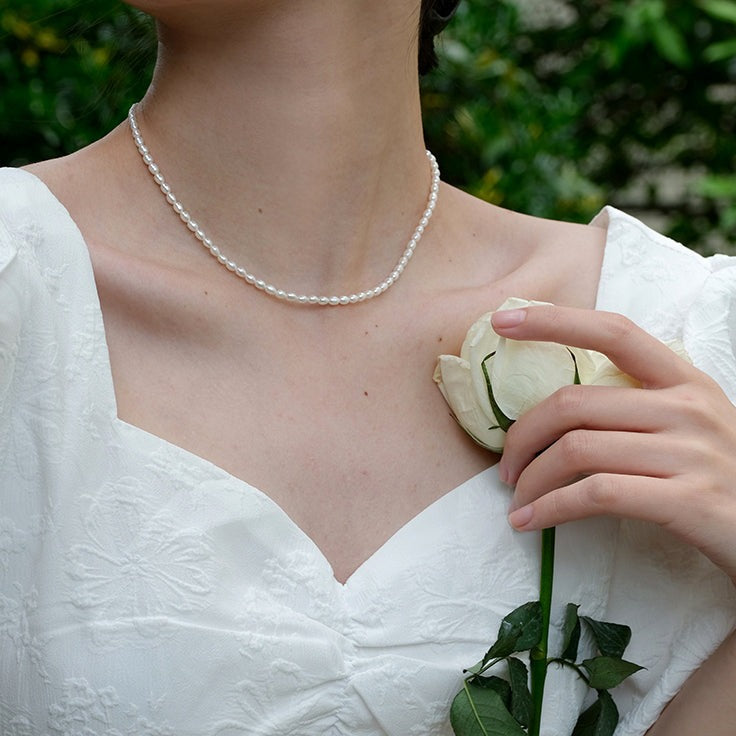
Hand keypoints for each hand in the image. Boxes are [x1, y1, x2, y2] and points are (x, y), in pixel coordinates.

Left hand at [492, 304, 735, 584]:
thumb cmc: (715, 476)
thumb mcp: (687, 424)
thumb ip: (635, 404)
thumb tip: (555, 406)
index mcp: (684, 380)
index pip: (613, 332)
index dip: (554, 320)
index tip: (502, 320)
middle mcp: (687, 408)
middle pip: (574, 403)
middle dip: (522, 436)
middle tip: (505, 467)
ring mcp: (690, 453)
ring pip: (576, 450)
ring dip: (530, 480)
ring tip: (516, 500)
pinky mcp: (687, 501)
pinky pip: (596, 494)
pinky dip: (550, 509)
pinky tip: (530, 521)